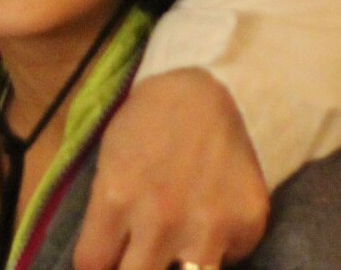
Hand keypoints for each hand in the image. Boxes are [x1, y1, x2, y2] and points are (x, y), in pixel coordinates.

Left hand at [72, 69, 268, 269]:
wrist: (209, 88)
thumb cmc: (148, 124)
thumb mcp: (109, 164)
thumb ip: (104, 218)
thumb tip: (107, 264)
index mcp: (116, 197)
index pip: (92, 266)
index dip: (99, 265)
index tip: (109, 258)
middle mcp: (160, 218)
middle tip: (142, 254)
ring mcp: (208, 225)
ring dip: (180, 267)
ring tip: (178, 246)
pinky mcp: (248, 223)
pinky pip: (230, 260)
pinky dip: (219, 250)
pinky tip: (213, 222)